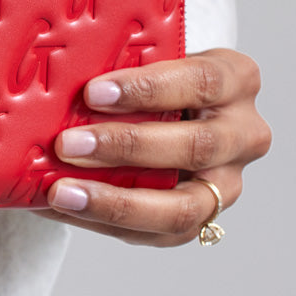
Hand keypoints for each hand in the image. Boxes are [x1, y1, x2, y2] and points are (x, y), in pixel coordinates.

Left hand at [30, 48, 270, 245]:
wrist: (170, 112)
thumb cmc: (151, 81)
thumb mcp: (146, 62)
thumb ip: (117, 68)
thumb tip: (51, 87)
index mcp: (236, 80)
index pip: (201, 82)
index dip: (148, 89)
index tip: (92, 93)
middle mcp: (244, 134)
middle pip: (195, 146)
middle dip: (125, 147)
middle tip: (67, 144)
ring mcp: (228, 183)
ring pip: (184, 207)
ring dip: (116, 201)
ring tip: (62, 192)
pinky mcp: (203, 220)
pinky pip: (159, 233)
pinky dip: (105, 222)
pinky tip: (63, 208)